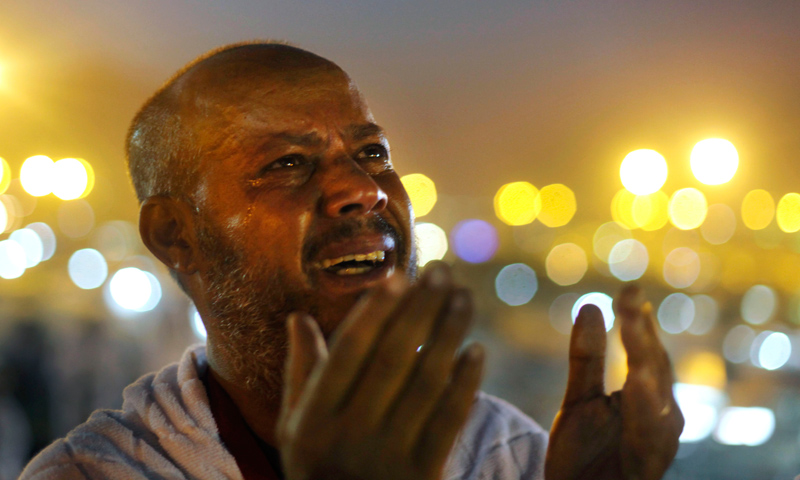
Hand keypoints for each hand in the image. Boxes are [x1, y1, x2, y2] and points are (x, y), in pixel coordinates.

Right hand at [276, 262, 483, 479]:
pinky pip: (448, 421)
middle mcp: (349, 434)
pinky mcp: (422, 475)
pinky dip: (464, 383)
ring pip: (426, 382)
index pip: (348, 352)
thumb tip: (297, 317)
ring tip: (465, 298)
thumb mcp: (296, 427)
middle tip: (443, 273)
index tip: (399, 277)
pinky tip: (476, 351)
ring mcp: (388, 456)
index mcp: (314, 418)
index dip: (375, 312)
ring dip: (448, 334)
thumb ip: (300, 372)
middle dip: (421, 309)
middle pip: (393, 358)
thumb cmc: (318, 469)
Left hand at [545, 285, 684, 479]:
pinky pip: (648, 437)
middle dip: (640, 332)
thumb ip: (587, 357)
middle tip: (629, 298)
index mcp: (648, 397)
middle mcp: (661, 417)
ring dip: (646, 362)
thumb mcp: (579, 399)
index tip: (628, 288)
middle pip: (654, 367)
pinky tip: (637, 384)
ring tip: (635, 330)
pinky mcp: (646, 467)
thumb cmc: (583, 453)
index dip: (637, 320)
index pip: (645, 351)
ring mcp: (657, 443)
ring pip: (657, 398)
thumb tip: (591, 305)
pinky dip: (646, 410)